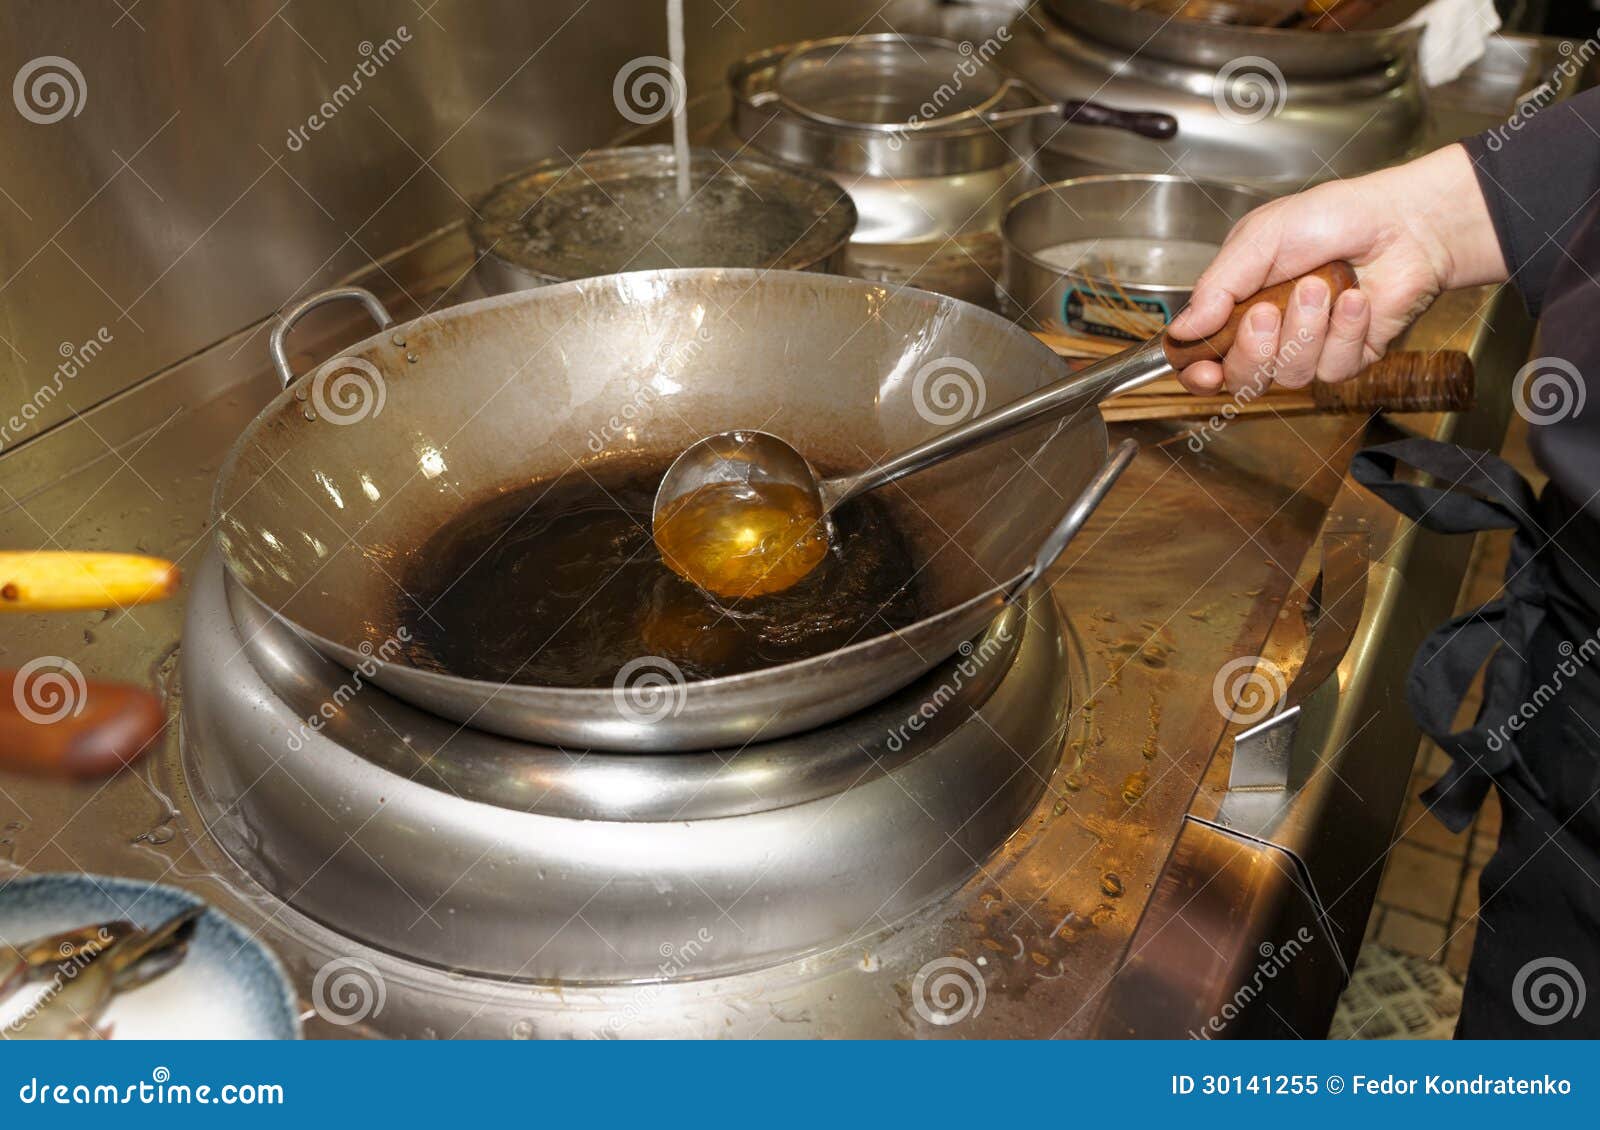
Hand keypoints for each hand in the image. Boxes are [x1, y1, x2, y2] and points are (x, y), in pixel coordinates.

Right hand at [1166, 144, 1507, 394]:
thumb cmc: (1334, 218)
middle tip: (1267, 312)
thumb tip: (1182, 330)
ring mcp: (1310, 348)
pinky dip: (1343, 329)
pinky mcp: (1348, 358)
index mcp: (1238, 303)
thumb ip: (1217, 287)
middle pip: (1242, 377)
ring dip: (1304, 329)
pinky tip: (1353, 298)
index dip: (1198, 372)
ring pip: (1289, 374)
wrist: (1403, 221)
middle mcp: (1271, 332)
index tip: (1203, 371)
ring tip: (1320, 286)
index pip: (1204, 355)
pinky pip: (1332, 367)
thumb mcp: (1259, 238)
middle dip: (1253, 348)